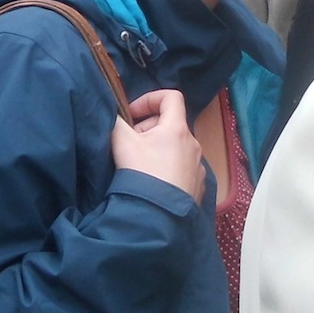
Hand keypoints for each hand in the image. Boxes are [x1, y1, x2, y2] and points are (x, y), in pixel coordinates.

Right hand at [111, 88, 205, 203]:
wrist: (158, 215)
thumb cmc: (142, 173)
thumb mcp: (122, 143)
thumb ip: (117, 123)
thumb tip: (115, 116)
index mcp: (178, 129)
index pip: (171, 97)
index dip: (149, 99)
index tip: (132, 114)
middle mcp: (193, 144)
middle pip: (170, 124)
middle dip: (147, 128)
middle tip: (130, 144)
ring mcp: (198, 166)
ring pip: (176, 147)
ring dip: (157, 148)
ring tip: (141, 165)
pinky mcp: (198, 185)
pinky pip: (182, 167)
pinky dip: (168, 167)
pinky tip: (154, 182)